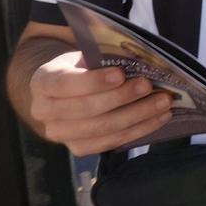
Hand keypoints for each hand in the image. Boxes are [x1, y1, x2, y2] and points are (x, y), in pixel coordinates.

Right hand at [28, 50, 173, 154]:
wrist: (64, 94)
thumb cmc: (80, 69)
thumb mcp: (82, 57)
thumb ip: (101, 59)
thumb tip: (140, 62)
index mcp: (42, 82)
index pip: (65, 83)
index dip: (93, 81)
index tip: (120, 74)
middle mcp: (44, 112)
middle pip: (87, 109)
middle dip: (122, 98)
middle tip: (149, 86)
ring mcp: (60, 134)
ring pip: (103, 128)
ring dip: (138, 116)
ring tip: (163, 103)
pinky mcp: (78, 148)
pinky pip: (112, 142)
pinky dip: (139, 130)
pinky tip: (159, 118)